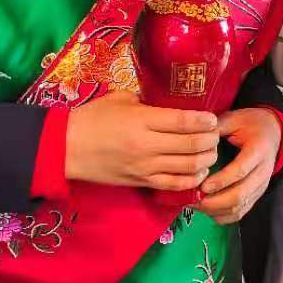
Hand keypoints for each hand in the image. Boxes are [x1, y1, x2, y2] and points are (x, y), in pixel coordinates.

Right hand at [65, 90, 218, 189]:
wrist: (66, 148)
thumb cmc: (91, 118)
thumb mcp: (119, 99)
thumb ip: (146, 100)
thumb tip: (168, 100)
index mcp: (142, 120)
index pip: (183, 121)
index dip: (204, 121)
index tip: (212, 119)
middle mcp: (147, 145)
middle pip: (192, 145)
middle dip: (210, 140)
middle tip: (215, 135)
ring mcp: (145, 166)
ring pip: (188, 166)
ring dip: (206, 160)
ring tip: (210, 152)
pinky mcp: (141, 182)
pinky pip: (174, 184)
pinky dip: (192, 180)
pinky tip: (198, 172)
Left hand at [198, 107, 281, 224]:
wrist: (271, 133)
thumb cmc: (250, 124)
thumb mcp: (234, 119)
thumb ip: (216, 128)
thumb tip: (193, 138)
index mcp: (259, 150)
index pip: (241, 170)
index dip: (222, 180)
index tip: (203, 186)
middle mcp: (264, 172)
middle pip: (241, 195)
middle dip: (215, 201)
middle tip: (193, 199)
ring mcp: (261, 187)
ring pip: (239, 207)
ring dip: (216, 210)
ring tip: (195, 204)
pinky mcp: (255, 196)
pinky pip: (239, 214)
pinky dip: (222, 216)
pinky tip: (206, 210)